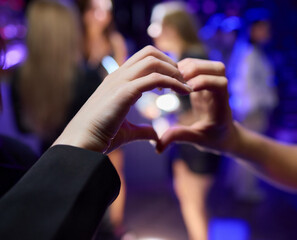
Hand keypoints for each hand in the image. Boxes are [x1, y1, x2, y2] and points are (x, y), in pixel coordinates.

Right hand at [53, 46, 191, 152]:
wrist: (82, 144)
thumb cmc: (101, 138)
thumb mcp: (127, 132)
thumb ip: (142, 130)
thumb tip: (156, 134)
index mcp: (117, 81)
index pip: (143, 60)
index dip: (163, 66)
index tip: (176, 81)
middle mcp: (118, 76)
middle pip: (150, 53)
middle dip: (171, 63)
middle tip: (184, 80)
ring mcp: (120, 82)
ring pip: (154, 61)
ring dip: (174, 71)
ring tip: (186, 87)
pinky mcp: (124, 92)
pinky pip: (155, 79)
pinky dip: (173, 83)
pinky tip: (184, 92)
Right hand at [156, 58, 237, 154]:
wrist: (223, 135)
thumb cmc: (213, 138)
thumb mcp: (196, 140)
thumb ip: (179, 138)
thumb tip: (157, 146)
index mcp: (222, 104)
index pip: (221, 84)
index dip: (205, 82)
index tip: (188, 90)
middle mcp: (220, 90)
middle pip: (216, 68)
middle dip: (196, 69)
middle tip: (176, 79)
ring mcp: (212, 83)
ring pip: (205, 64)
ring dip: (187, 66)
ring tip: (170, 78)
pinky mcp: (203, 81)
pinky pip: (195, 67)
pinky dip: (182, 68)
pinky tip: (171, 78)